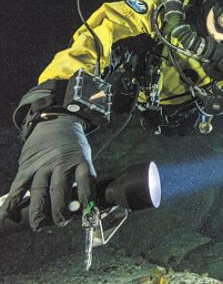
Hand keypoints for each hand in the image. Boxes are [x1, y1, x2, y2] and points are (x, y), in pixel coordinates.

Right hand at [1, 115, 95, 230]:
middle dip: (60, 209)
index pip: (86, 181)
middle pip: (60, 189)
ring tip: (38, 225)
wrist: (55, 122)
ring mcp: (42, 164)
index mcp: (80, 160)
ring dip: (38, 210)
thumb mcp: (84, 156)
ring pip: (39, 190)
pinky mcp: (27, 166)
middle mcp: (61, 162)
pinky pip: (19, 185)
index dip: (87, 198)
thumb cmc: (73, 146)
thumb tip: (84, 206)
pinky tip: (8, 214)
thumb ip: (83, 178)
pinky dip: (13, 200)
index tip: (87, 214)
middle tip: (61, 223)